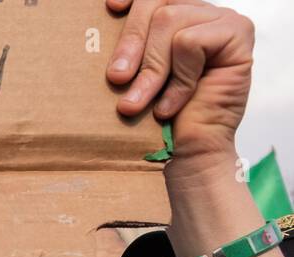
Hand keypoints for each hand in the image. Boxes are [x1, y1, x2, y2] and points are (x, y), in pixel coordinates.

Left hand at [106, 0, 253, 163]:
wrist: (187, 152)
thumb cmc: (159, 117)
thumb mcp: (137, 74)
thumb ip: (132, 46)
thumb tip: (106, 16)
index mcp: (181, 16)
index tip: (112, 7)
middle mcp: (203, 13)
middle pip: (157, 4)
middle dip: (130, 43)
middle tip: (115, 79)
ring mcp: (224, 20)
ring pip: (169, 21)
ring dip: (150, 70)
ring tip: (137, 104)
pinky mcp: (239, 34)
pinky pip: (189, 42)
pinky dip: (176, 78)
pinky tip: (172, 104)